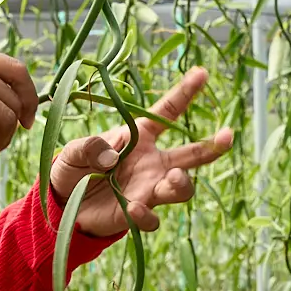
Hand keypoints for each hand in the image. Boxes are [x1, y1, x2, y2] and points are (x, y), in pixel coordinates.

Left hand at [50, 67, 234, 235]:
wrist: (62, 203)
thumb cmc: (73, 167)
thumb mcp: (74, 149)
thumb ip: (91, 146)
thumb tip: (112, 155)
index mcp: (139, 137)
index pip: (167, 112)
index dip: (185, 93)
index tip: (202, 73)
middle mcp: (152, 163)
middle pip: (191, 155)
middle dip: (212, 146)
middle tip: (227, 136)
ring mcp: (148, 189)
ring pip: (181, 188)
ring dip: (181, 183)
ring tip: (172, 178)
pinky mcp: (138, 214)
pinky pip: (153, 218)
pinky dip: (146, 215)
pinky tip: (133, 209)